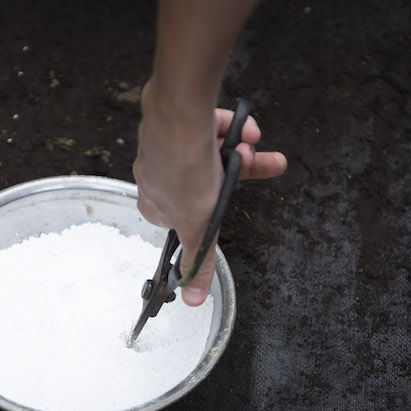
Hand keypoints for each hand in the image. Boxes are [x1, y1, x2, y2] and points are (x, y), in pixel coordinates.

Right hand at [134, 84, 286, 305]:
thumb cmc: (183, 168)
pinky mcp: (179, 119)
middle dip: (236, 175)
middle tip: (256, 166)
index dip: (209, 211)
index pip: (184, 218)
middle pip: (207, 182)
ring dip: (239, 152)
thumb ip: (199, 262)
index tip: (222, 206)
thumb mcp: (200, 227)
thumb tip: (192, 300)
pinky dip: (230, 129)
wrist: (180, 111)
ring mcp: (168, 145)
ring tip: (252, 146)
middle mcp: (158, 175)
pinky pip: (211, 128)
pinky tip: (245, 128)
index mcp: (154, 205)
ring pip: (213, 154)